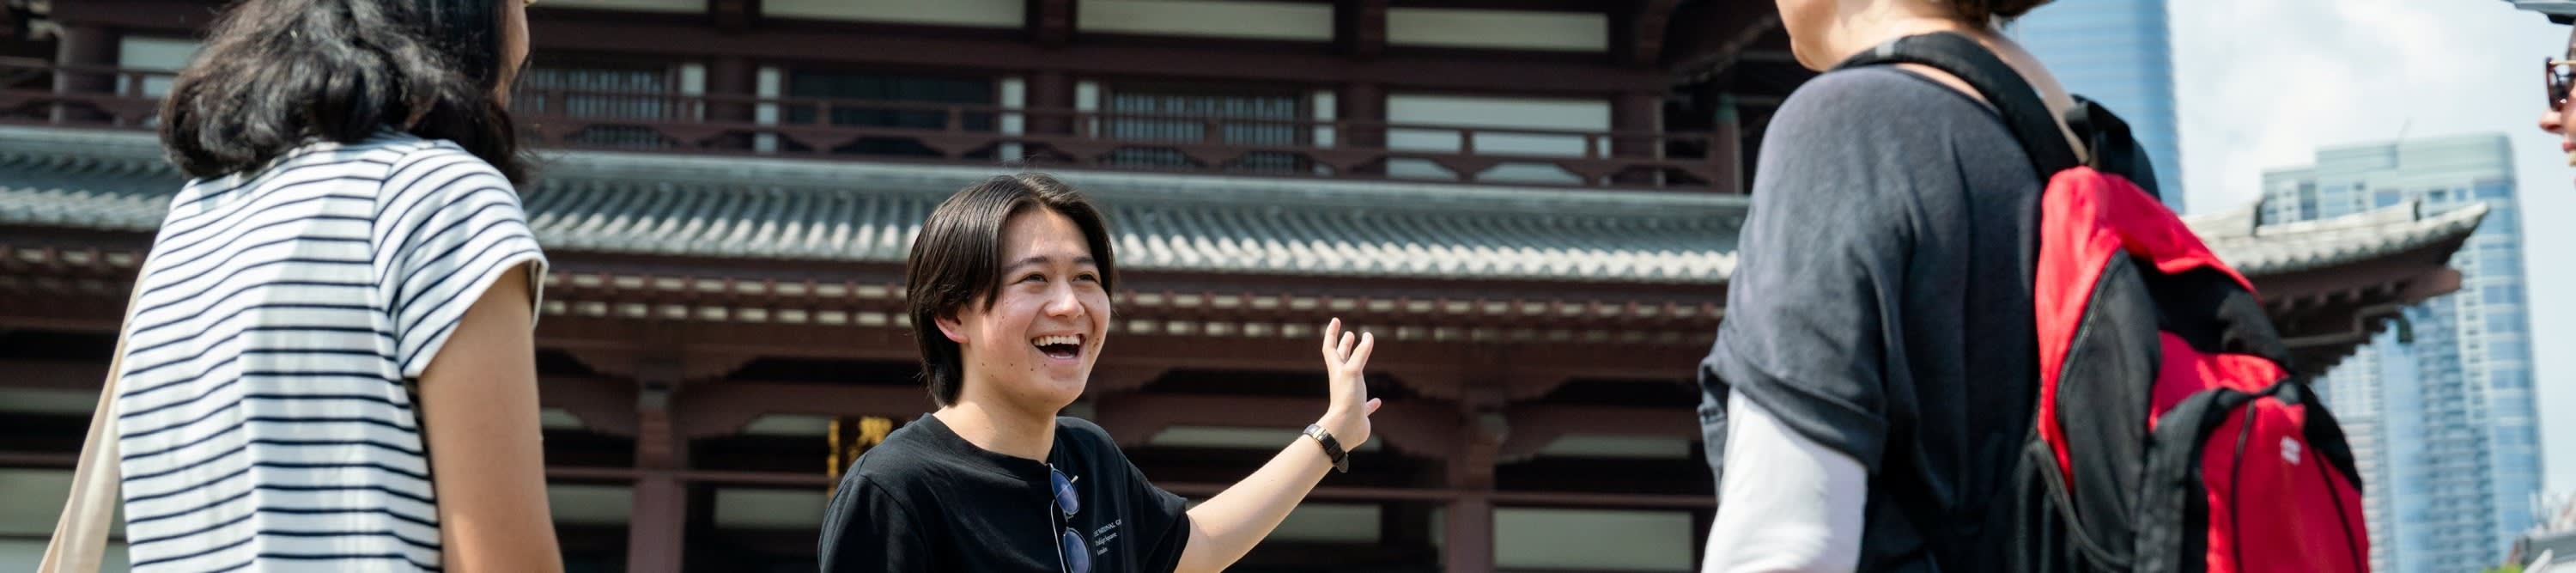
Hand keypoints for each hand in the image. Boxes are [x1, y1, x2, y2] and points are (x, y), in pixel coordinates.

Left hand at [1317, 318, 1380, 446]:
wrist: (1345, 427)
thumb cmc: (1346, 398)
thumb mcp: (1353, 371)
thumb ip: (1361, 353)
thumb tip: (1367, 335)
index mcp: (1337, 370)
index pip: (1331, 346)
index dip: (1332, 333)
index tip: (1336, 319)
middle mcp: (1342, 381)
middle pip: (1341, 360)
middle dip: (1345, 346)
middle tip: (1350, 334)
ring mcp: (1350, 396)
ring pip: (1353, 379)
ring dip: (1357, 368)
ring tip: (1364, 361)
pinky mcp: (1359, 411)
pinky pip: (1366, 404)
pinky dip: (1371, 401)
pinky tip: (1377, 401)